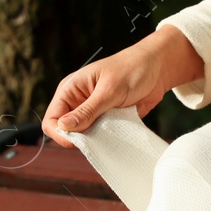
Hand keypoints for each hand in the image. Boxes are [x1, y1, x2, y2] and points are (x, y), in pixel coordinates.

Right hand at [40, 26, 203, 146]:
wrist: (158, 69)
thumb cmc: (131, 69)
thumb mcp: (109, 91)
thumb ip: (87, 111)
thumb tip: (64, 127)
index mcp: (70, 90)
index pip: (52, 119)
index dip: (61, 133)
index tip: (80, 140)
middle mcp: (77, 102)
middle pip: (65, 131)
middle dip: (78, 138)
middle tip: (98, 135)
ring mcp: (92, 112)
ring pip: (83, 136)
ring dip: (94, 139)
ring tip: (109, 131)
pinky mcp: (106, 120)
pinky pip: (99, 136)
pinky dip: (106, 139)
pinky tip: (116, 133)